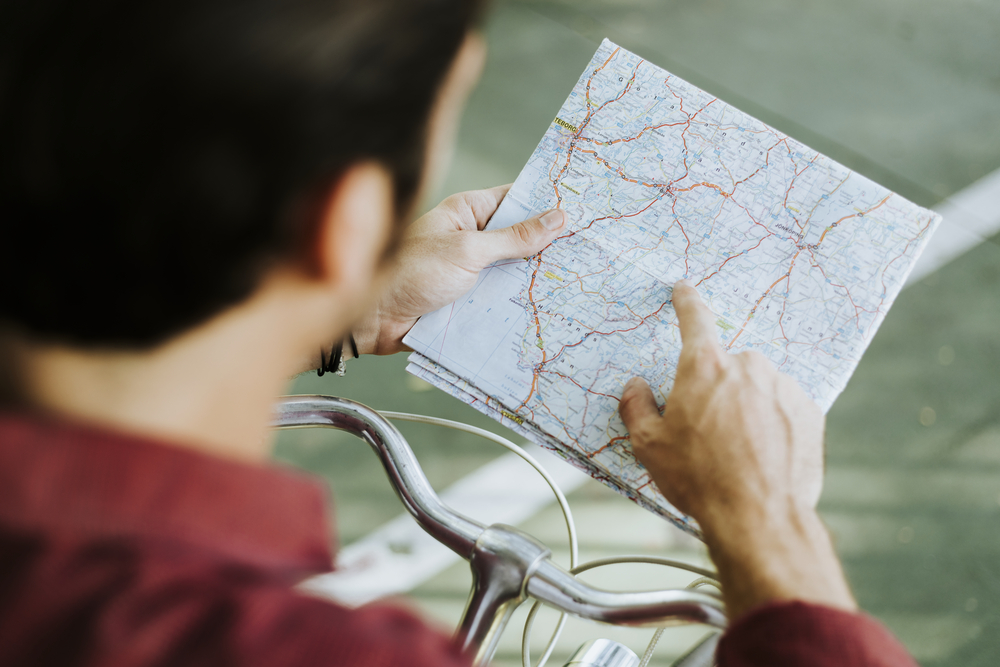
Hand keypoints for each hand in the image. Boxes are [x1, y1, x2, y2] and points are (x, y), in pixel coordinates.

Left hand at [355, 184, 564, 354]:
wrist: (371, 320)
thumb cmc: (409, 273)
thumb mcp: (467, 251)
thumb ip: (513, 238)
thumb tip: (557, 218)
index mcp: (466, 212)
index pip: (515, 199)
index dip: (546, 202)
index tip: (584, 205)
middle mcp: (469, 238)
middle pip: (518, 239)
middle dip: (548, 246)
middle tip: (592, 250)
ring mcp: (469, 271)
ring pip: (512, 272)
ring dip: (535, 280)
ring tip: (581, 281)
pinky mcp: (467, 301)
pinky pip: (499, 301)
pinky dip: (518, 305)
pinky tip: (550, 310)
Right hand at [619, 280, 854, 617]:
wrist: (759, 516)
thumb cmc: (699, 479)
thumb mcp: (648, 446)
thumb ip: (636, 406)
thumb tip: (636, 386)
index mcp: (704, 366)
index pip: (694, 318)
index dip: (686, 302)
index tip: (684, 290)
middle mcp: (748, 366)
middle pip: (726, 365)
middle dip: (716, 389)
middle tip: (706, 429)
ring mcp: (783, 386)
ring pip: (757, 387)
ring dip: (747, 406)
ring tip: (737, 450)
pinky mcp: (809, 412)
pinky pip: (783, 407)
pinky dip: (773, 423)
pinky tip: (762, 455)